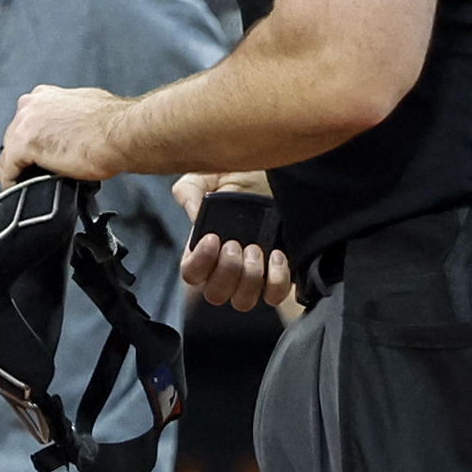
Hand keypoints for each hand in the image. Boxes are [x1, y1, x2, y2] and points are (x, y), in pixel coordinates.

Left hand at [0, 84, 130, 181]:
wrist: (121, 133)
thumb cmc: (114, 125)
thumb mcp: (86, 111)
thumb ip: (69, 119)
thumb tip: (73, 131)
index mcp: (46, 95)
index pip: (28, 122)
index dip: (33, 142)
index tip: (38, 155)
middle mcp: (32, 105)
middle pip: (14, 136)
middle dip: (24, 155)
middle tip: (36, 173)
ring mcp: (24, 123)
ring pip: (9, 153)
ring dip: (18, 169)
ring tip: (30, 184)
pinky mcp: (21, 145)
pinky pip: (7, 170)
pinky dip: (12, 183)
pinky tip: (20, 190)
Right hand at [176, 171, 294, 315]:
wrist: (281, 169)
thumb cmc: (242, 173)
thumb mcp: (208, 173)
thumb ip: (189, 189)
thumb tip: (192, 212)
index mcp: (204, 249)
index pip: (191, 274)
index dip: (199, 263)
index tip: (213, 238)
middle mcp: (227, 267)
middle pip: (216, 294)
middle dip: (227, 270)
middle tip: (236, 244)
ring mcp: (254, 274)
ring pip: (243, 301)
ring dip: (249, 278)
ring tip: (256, 249)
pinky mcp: (280, 274)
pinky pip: (274, 295)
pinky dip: (276, 280)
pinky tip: (276, 255)